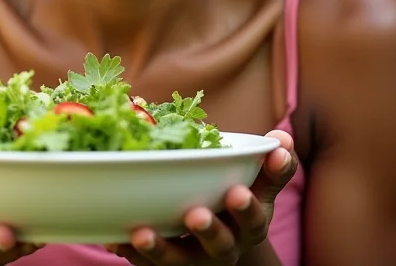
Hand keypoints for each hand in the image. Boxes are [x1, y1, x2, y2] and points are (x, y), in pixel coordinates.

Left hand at [105, 129, 296, 264]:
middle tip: (195, 214)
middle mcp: (223, 249)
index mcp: (247, 226)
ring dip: (160, 249)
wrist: (218, 246)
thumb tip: (281, 141)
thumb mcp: (258, 188)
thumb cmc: (236, 202)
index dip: (247, 209)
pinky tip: (114, 239)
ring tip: (141, 233)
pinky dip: (130, 253)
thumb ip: (271, 165)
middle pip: (219, 246)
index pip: (253, 220)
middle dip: (208, 230)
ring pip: (178, 261)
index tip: (237, 192)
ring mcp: (192, 261)